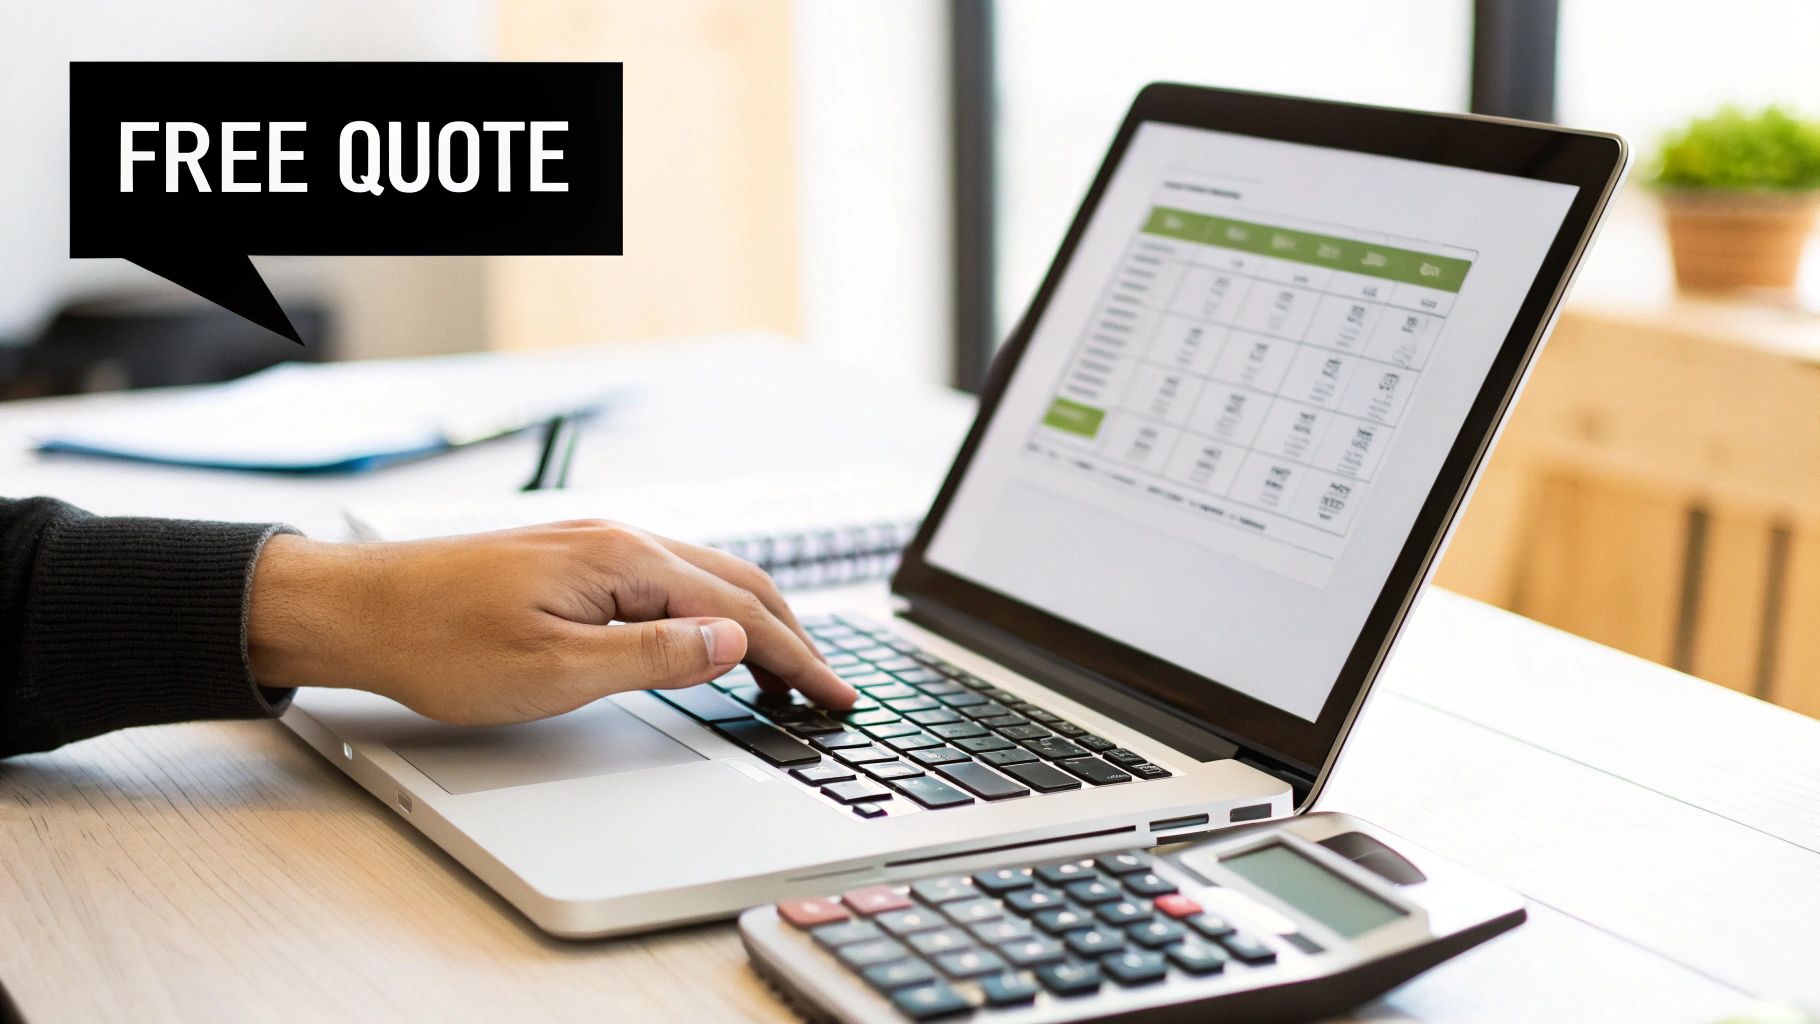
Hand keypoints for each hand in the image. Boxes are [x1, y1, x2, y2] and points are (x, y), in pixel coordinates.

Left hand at [245, 521, 855, 724]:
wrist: (354, 607)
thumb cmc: (436, 641)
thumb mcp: (553, 670)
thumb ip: (652, 656)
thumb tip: (732, 646)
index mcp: (625, 561)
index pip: (739, 614)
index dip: (796, 660)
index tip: (835, 696)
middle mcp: (620, 540)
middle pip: (737, 584)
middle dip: (791, 636)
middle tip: (824, 688)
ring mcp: (596, 545)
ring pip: (706, 577)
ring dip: (754, 622)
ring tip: (782, 670)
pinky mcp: (573, 559)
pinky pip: (670, 579)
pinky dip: (711, 611)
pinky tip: (707, 637)